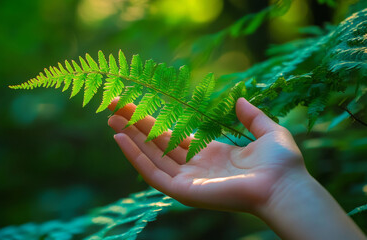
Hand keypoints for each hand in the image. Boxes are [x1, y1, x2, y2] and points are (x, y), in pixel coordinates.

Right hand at [107, 98, 306, 212]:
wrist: (284, 185)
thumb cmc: (280, 163)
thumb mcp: (267, 130)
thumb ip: (252, 116)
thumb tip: (240, 99)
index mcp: (210, 153)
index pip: (173, 136)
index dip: (154, 122)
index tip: (136, 107)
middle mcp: (194, 166)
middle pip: (156, 143)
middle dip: (134, 125)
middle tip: (112, 108)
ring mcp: (187, 179)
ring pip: (150, 156)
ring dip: (130, 138)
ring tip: (110, 119)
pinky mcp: (183, 190)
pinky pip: (153, 173)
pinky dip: (135, 156)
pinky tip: (121, 139)